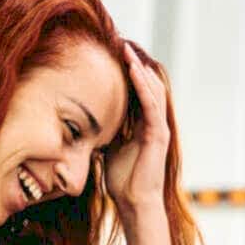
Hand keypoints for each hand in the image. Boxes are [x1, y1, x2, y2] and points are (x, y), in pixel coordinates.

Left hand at [105, 43, 172, 218]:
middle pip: (147, 84)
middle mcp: (154, 122)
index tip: (111, 53)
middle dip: (134, 63)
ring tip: (125, 49)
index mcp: (143, 124)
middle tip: (119, 42)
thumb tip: (86, 119)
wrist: (134, 202)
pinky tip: (133, 69)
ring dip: (138, 67)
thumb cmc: (122, 179)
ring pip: (152, 88)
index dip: (127, 71)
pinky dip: (142, 84)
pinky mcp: (158, 133)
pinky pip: (151, 103)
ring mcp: (158, 126)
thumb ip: (106, 131)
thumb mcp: (109, 147)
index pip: (137, 90)